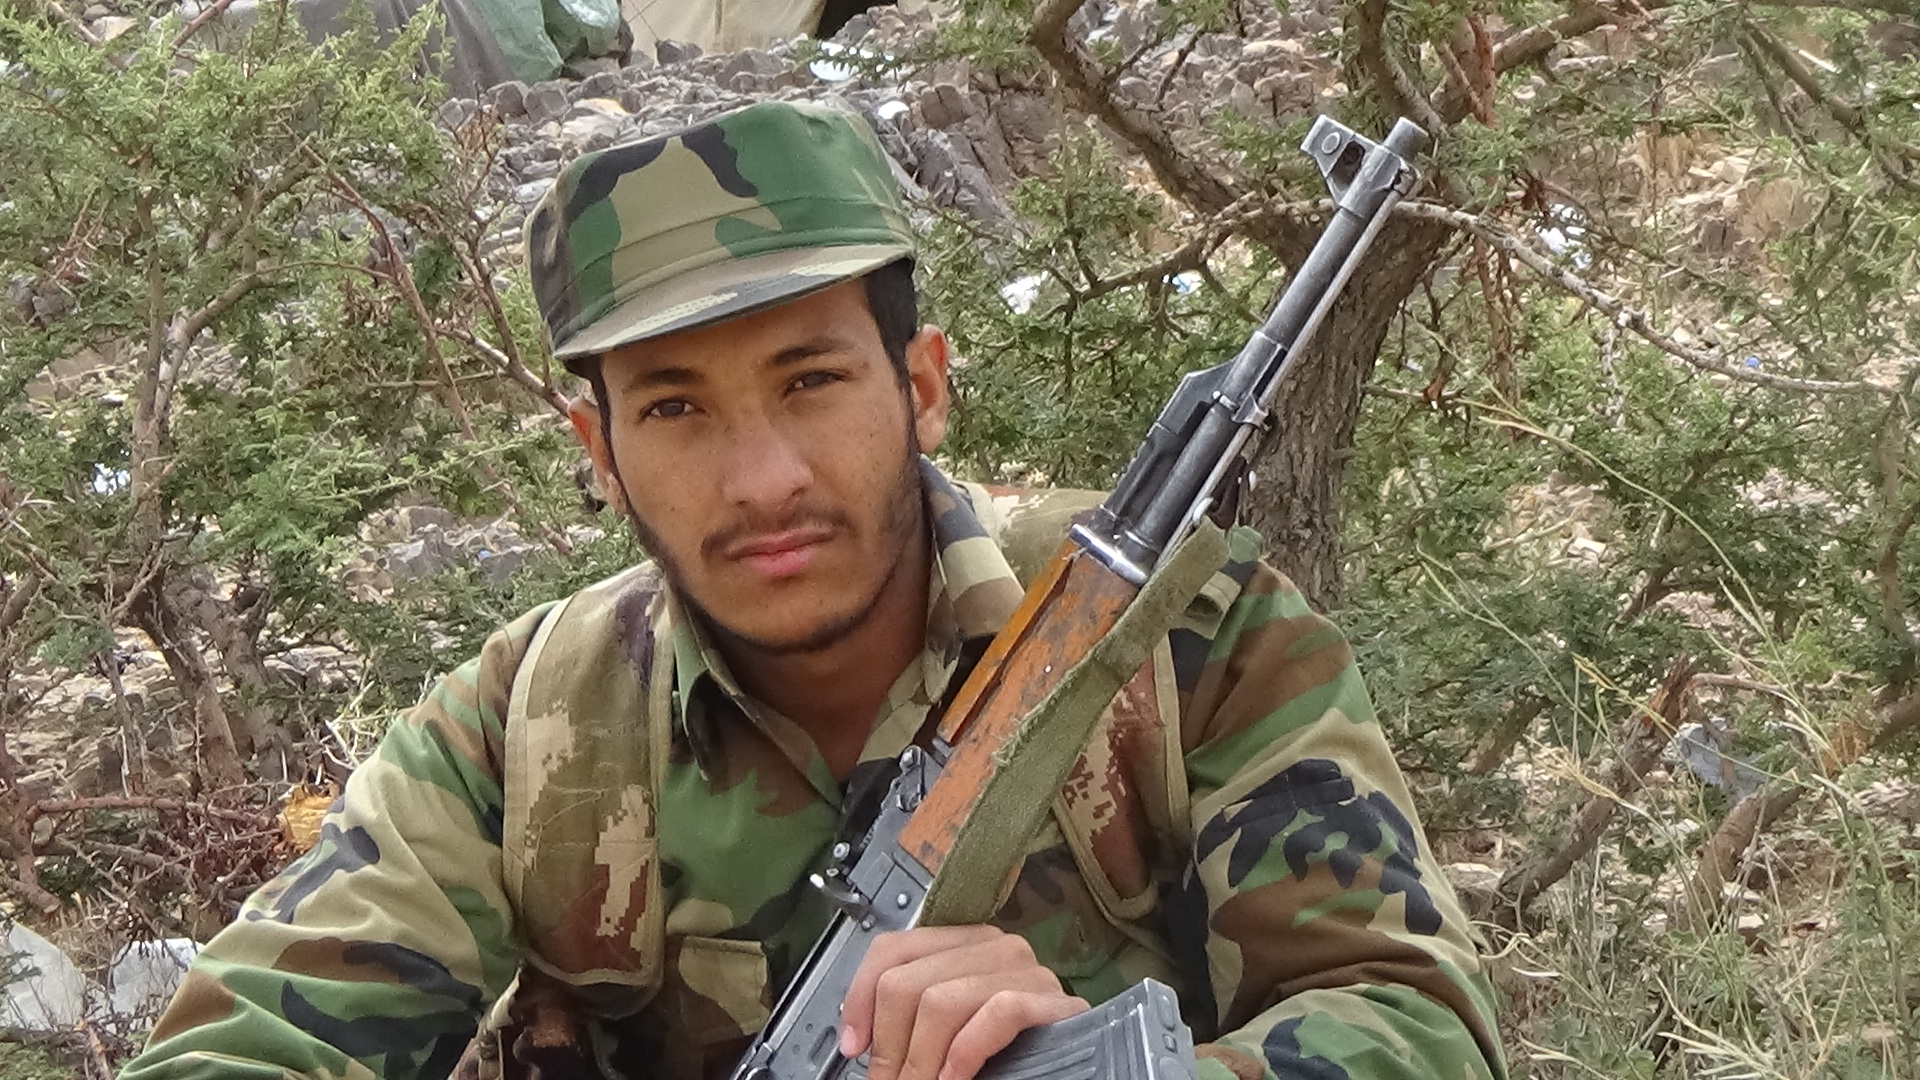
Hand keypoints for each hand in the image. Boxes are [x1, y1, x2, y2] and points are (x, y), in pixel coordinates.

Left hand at [837, 925, 1089, 1079]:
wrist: (1071, 1072)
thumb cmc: (1009, 1056)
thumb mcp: (948, 1031)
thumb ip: (910, 1024)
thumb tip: (856, 1044)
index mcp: (963, 945)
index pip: (893, 948)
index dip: (860, 997)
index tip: (854, 1046)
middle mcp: (995, 947)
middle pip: (908, 981)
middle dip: (890, 1046)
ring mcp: (1028, 972)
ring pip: (942, 1000)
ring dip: (920, 1061)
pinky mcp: (1053, 1001)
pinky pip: (996, 1014)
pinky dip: (964, 1056)